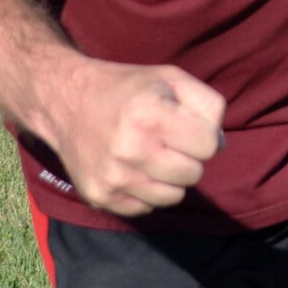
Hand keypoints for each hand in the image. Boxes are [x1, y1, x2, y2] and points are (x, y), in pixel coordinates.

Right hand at [40, 61, 225, 217]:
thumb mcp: (171, 78)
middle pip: (194, 174)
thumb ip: (208, 106)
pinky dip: (146, 192)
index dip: (203, 135)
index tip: (184, 125)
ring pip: (173, 197)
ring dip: (170, 178)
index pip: (209, 146)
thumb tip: (221, 147)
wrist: (66, 102)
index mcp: (151, 115)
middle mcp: (130, 150)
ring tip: (151, 154)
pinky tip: (132, 168)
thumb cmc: (128, 88)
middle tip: (167, 140)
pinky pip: (146, 208)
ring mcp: (113, 177)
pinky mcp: (100, 197)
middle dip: (188, 157)